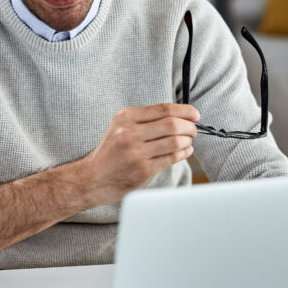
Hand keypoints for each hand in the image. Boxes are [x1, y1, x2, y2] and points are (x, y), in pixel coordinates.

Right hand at [83, 103, 198, 204]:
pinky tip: (185, 151)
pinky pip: (171, 158)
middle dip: (190, 127)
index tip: (195, 114)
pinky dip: (183, 153)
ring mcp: (136, 153)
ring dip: (188, 141)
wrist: (92, 178)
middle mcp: (129, 133)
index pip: (163, 109)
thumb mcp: (121, 127)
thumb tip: (181, 115)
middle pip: (172, 124)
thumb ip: (146, 120)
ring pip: (175, 142)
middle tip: (194, 130)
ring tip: (188, 141)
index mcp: (125, 118)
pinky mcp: (142, 170)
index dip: (185, 111)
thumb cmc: (112, 151)